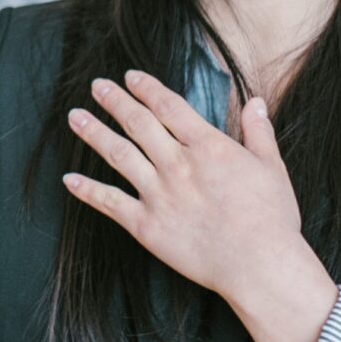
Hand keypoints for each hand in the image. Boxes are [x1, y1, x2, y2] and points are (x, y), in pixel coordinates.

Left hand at [61, 68, 337, 341]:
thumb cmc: (271, 218)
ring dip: (94, 133)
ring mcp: (159, 194)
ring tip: (75, 117)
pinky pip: (109, 203)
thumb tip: (256, 100)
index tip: (130, 76)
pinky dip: (87, 190)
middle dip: (114, 101)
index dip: (146, 88)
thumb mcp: (271, 167)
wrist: (259, 265)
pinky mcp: (147, 225)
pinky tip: (69, 179)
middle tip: (96, 86)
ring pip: (118, 155)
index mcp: (207, 146)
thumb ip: (259, 131)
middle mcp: (177, 164)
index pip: (168, 106)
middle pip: (138, 124)